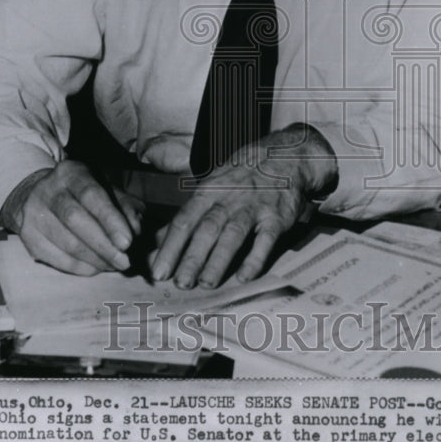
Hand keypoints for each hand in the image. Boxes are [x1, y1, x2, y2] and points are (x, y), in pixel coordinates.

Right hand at [0, 160, 142, 274]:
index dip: (110, 219)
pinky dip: (80, 267)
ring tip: (114, 265)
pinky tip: (96, 267)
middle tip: (124, 261)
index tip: (127, 242)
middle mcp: (48, 189)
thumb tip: (136, 230)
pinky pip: (57, 259)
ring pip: (66, 243)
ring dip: (95, 259)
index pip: (91, 195)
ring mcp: (32, 213)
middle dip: (103, 245)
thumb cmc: (83, 195)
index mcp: (71, 172)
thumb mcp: (107, 191)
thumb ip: (126, 207)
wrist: (39, 196)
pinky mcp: (27, 236)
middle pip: (74, 219)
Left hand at [150, 124, 337, 288]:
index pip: (184, 220)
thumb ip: (188, 215)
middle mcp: (228, 199)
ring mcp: (253, 208)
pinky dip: (255, 259)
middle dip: (192, 257)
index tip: (159, 272)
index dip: (170, 247)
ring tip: (206, 284)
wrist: (284, 157)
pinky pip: (265, 240)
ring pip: (233, 234)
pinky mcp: (276, 217)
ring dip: (218, 260)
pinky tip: (244, 277)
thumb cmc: (240, 176)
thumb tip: (156, 240)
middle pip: (206, 229)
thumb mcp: (211, 186)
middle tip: (180, 284)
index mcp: (208, 192)